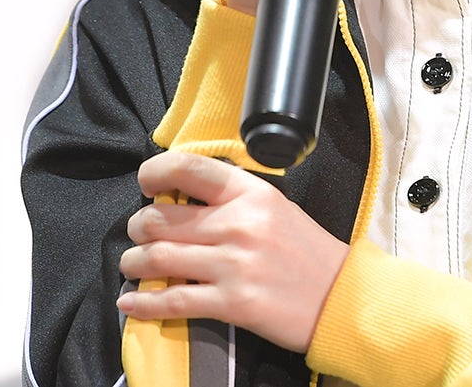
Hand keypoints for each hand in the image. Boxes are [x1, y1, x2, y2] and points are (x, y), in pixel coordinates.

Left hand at [117, 151, 348, 352]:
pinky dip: (143, 304)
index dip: (154, 172)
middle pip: (160, 218)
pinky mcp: (232, 303)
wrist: (341, 297)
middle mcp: (238, 223)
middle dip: (137, 227)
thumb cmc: (306, 252)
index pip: (188, 168)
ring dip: (133, 263)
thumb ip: (231, 200)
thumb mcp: (274, 207)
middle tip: (138, 234)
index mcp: (250, 193)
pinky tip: (130, 303)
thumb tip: (179, 200)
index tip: (145, 183)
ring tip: (132, 265)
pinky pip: (173, 301)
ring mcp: (234, 264)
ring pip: (158, 258)